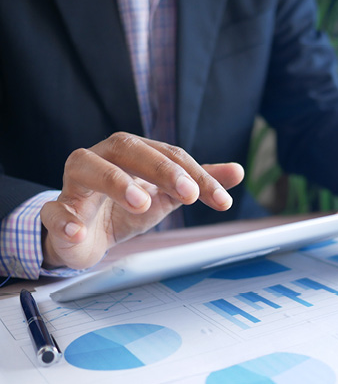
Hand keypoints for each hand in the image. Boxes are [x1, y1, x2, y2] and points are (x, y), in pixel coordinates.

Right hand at [40, 132, 244, 269]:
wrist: (88, 234)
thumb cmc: (127, 208)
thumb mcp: (168, 194)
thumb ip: (199, 181)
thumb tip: (239, 171)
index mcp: (132, 153)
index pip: (168, 154)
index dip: (195, 175)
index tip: (220, 199)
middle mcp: (103, 158)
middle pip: (129, 149)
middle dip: (160, 168)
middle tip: (188, 192)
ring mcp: (76, 183)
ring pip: (87, 167)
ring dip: (115, 182)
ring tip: (141, 204)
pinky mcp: (57, 210)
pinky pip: (54, 211)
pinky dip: (64, 220)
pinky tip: (78, 232)